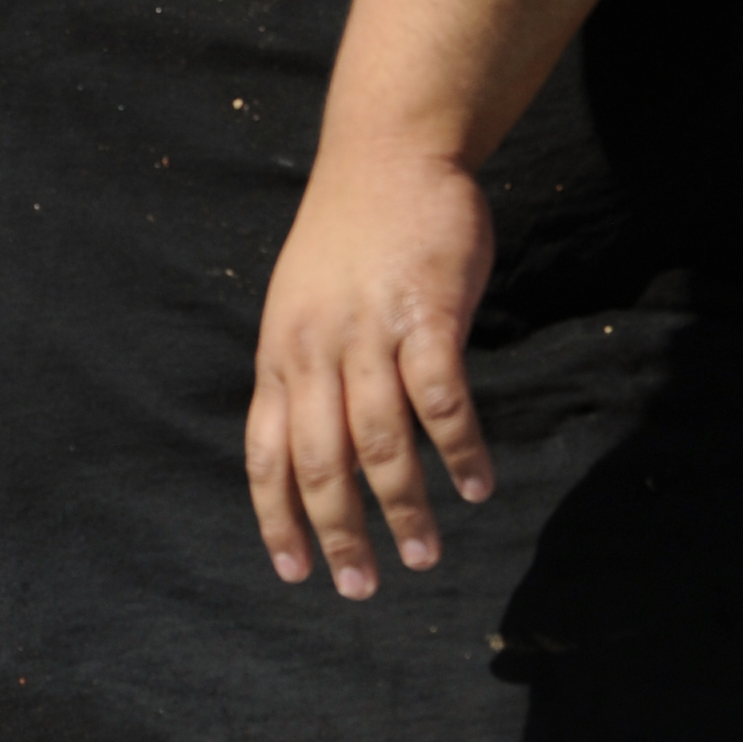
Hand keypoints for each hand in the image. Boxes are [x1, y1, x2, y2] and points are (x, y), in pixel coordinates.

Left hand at [243, 136, 495, 597]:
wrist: (386, 153)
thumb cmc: (349, 236)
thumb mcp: (303, 305)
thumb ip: (310, 372)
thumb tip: (327, 449)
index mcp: (279, 353)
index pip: (265, 452)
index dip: (277, 517)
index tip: (294, 571)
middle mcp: (313, 349)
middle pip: (319, 461)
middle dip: (337, 533)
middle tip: (361, 588)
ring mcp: (368, 331)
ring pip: (379, 441)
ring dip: (403, 507)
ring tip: (425, 555)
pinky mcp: (425, 313)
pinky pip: (440, 397)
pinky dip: (458, 448)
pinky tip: (477, 485)